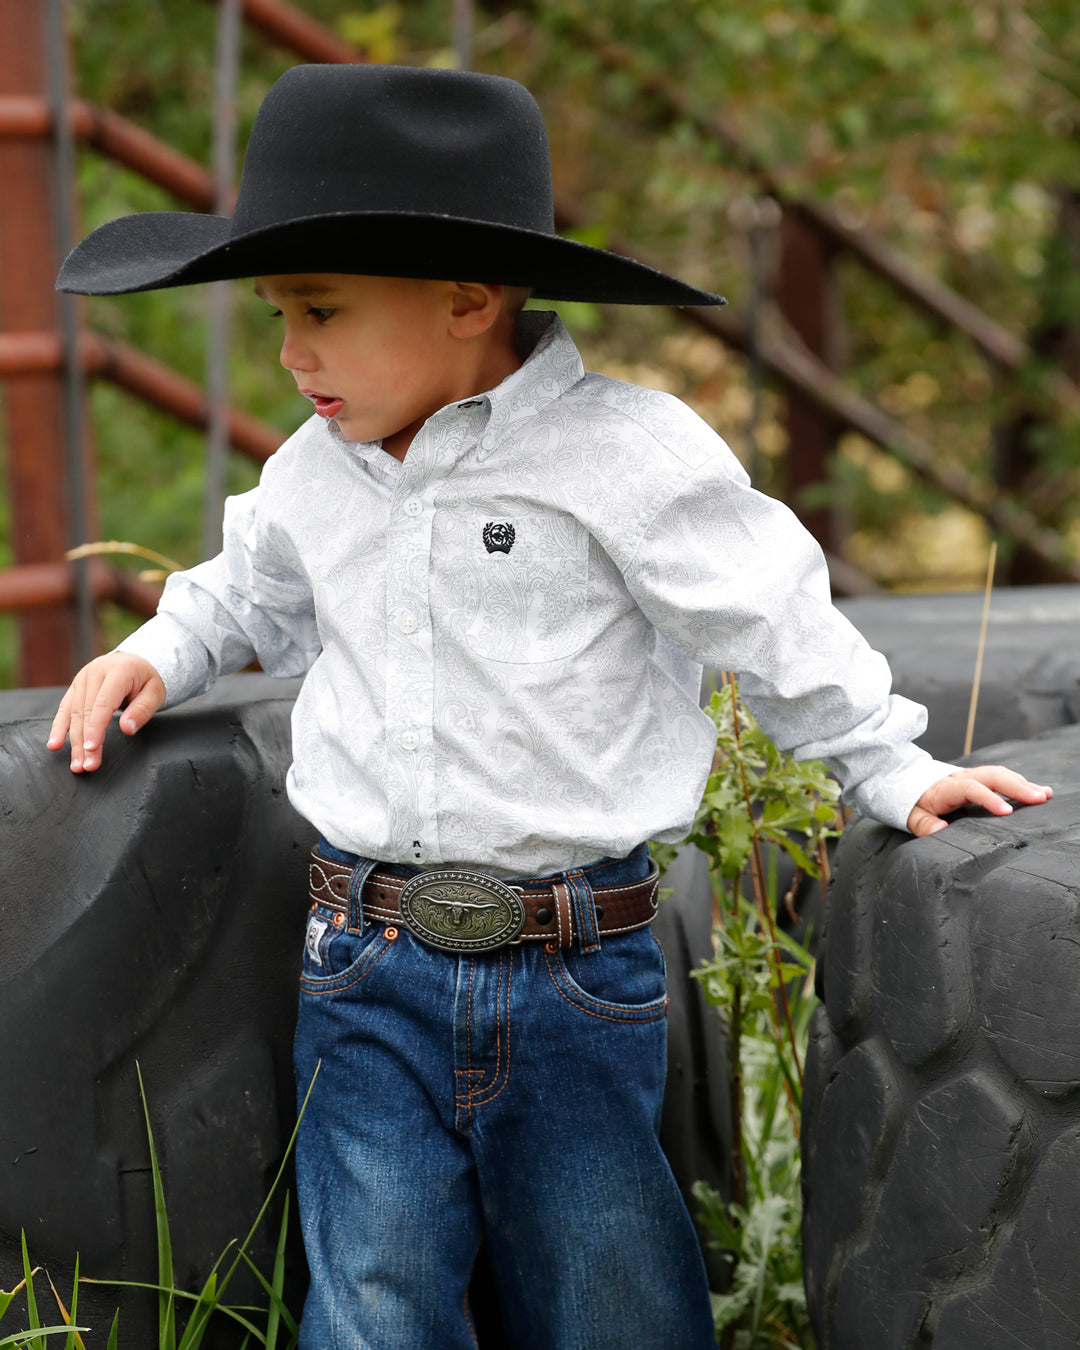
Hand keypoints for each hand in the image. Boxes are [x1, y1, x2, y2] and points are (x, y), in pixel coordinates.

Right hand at [47, 653, 165, 771]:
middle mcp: (95, 672)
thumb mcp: (155, 693)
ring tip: (76, 764)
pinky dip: (59, 727)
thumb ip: (142, 710)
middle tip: (87, 765)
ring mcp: (82, 679)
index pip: (103, 704)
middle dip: (84, 742)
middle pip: (86, 712)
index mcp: (117, 671)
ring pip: (74, 713)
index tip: (92, 749)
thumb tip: (128, 729)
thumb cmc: (147, 679)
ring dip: (73, 741)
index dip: (96, 728)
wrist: (135, 661)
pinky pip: (64, 709)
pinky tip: (54, 744)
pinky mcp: (75, 687)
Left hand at [907, 766, 1052, 836]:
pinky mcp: (977, 776)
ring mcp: (970, 775)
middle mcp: (961, 777)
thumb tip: (939, 830)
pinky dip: (1019, 782)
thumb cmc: (912, 801)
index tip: (1006, 812)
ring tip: (1044, 794)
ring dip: (1022, 783)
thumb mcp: (911, 816)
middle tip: (1038, 798)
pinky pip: (1000, 776)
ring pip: (999, 774)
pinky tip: (1035, 790)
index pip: (970, 789)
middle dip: (1017, 787)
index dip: (989, 799)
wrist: (905, 780)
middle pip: (992, 776)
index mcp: (946, 788)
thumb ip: (924, 824)